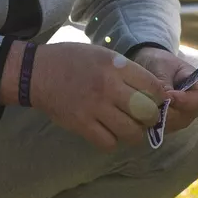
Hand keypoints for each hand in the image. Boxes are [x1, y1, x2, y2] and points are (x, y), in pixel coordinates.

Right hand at [28, 43, 166, 150]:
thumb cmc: (74, 61)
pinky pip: (108, 142)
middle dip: (151, 118)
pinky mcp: (81, 124)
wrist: (37, 72)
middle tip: (146, 118)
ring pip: (130, 132)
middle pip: (146, 112)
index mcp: (116, 66)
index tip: (157, 101)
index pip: (153, 87)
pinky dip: (112, 141)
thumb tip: (155, 92)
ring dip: (134, 133)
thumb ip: (128, 72)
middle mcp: (108, 87)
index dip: (161, 98)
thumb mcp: (104, 55)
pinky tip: (109, 133)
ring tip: (129, 128)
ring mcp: (94, 107)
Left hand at [130, 47, 197, 135]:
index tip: (167, 96)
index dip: (184, 101)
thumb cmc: (159, 61)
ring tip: (145, 108)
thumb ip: (164, 83)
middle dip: (170, 112)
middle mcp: (193, 105)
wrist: (149, 64)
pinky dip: (153, 123)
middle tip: (152, 104)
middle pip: (187, 115)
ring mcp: (182, 115)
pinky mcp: (169, 122)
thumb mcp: (162, 66)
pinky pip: (164, 128)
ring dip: (160, 119)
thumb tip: (163, 100)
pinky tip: (142, 114)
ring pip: (175, 124)